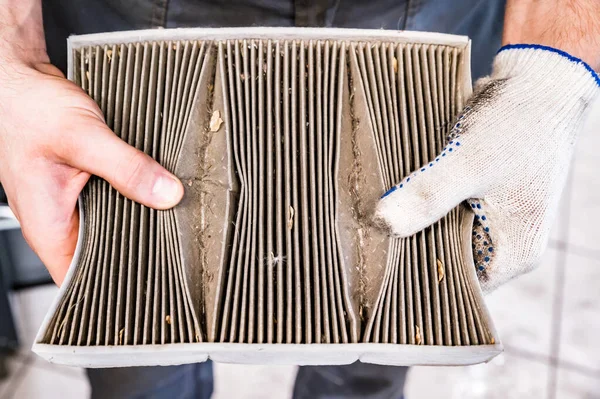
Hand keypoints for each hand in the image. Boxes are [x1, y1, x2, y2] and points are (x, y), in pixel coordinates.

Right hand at [0, 58, 183, 285]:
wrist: (17, 79)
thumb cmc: (27, 109)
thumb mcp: (83, 137)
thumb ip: (126, 168)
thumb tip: (166, 194)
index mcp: (49, 226)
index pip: (81, 281)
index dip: (115, 287)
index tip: (152, 285)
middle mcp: (58, 220)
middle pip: (104, 254)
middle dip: (139, 251)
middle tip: (176, 249)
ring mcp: (70, 202)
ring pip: (111, 226)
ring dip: (138, 220)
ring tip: (172, 221)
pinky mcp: (82, 184)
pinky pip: (113, 201)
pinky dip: (132, 197)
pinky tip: (154, 192)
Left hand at [374, 45, 598, 292]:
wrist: (540, 80)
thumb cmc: (518, 125)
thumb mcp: (469, 163)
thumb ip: (428, 196)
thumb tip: (384, 224)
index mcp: (514, 253)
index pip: (458, 286)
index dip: (420, 276)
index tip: (382, 264)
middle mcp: (506, 242)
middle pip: (448, 259)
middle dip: (414, 246)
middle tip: (373, 235)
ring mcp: (495, 218)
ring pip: (443, 232)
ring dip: (418, 220)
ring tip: (383, 212)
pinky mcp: (482, 195)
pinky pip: (446, 209)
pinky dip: (426, 201)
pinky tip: (402, 192)